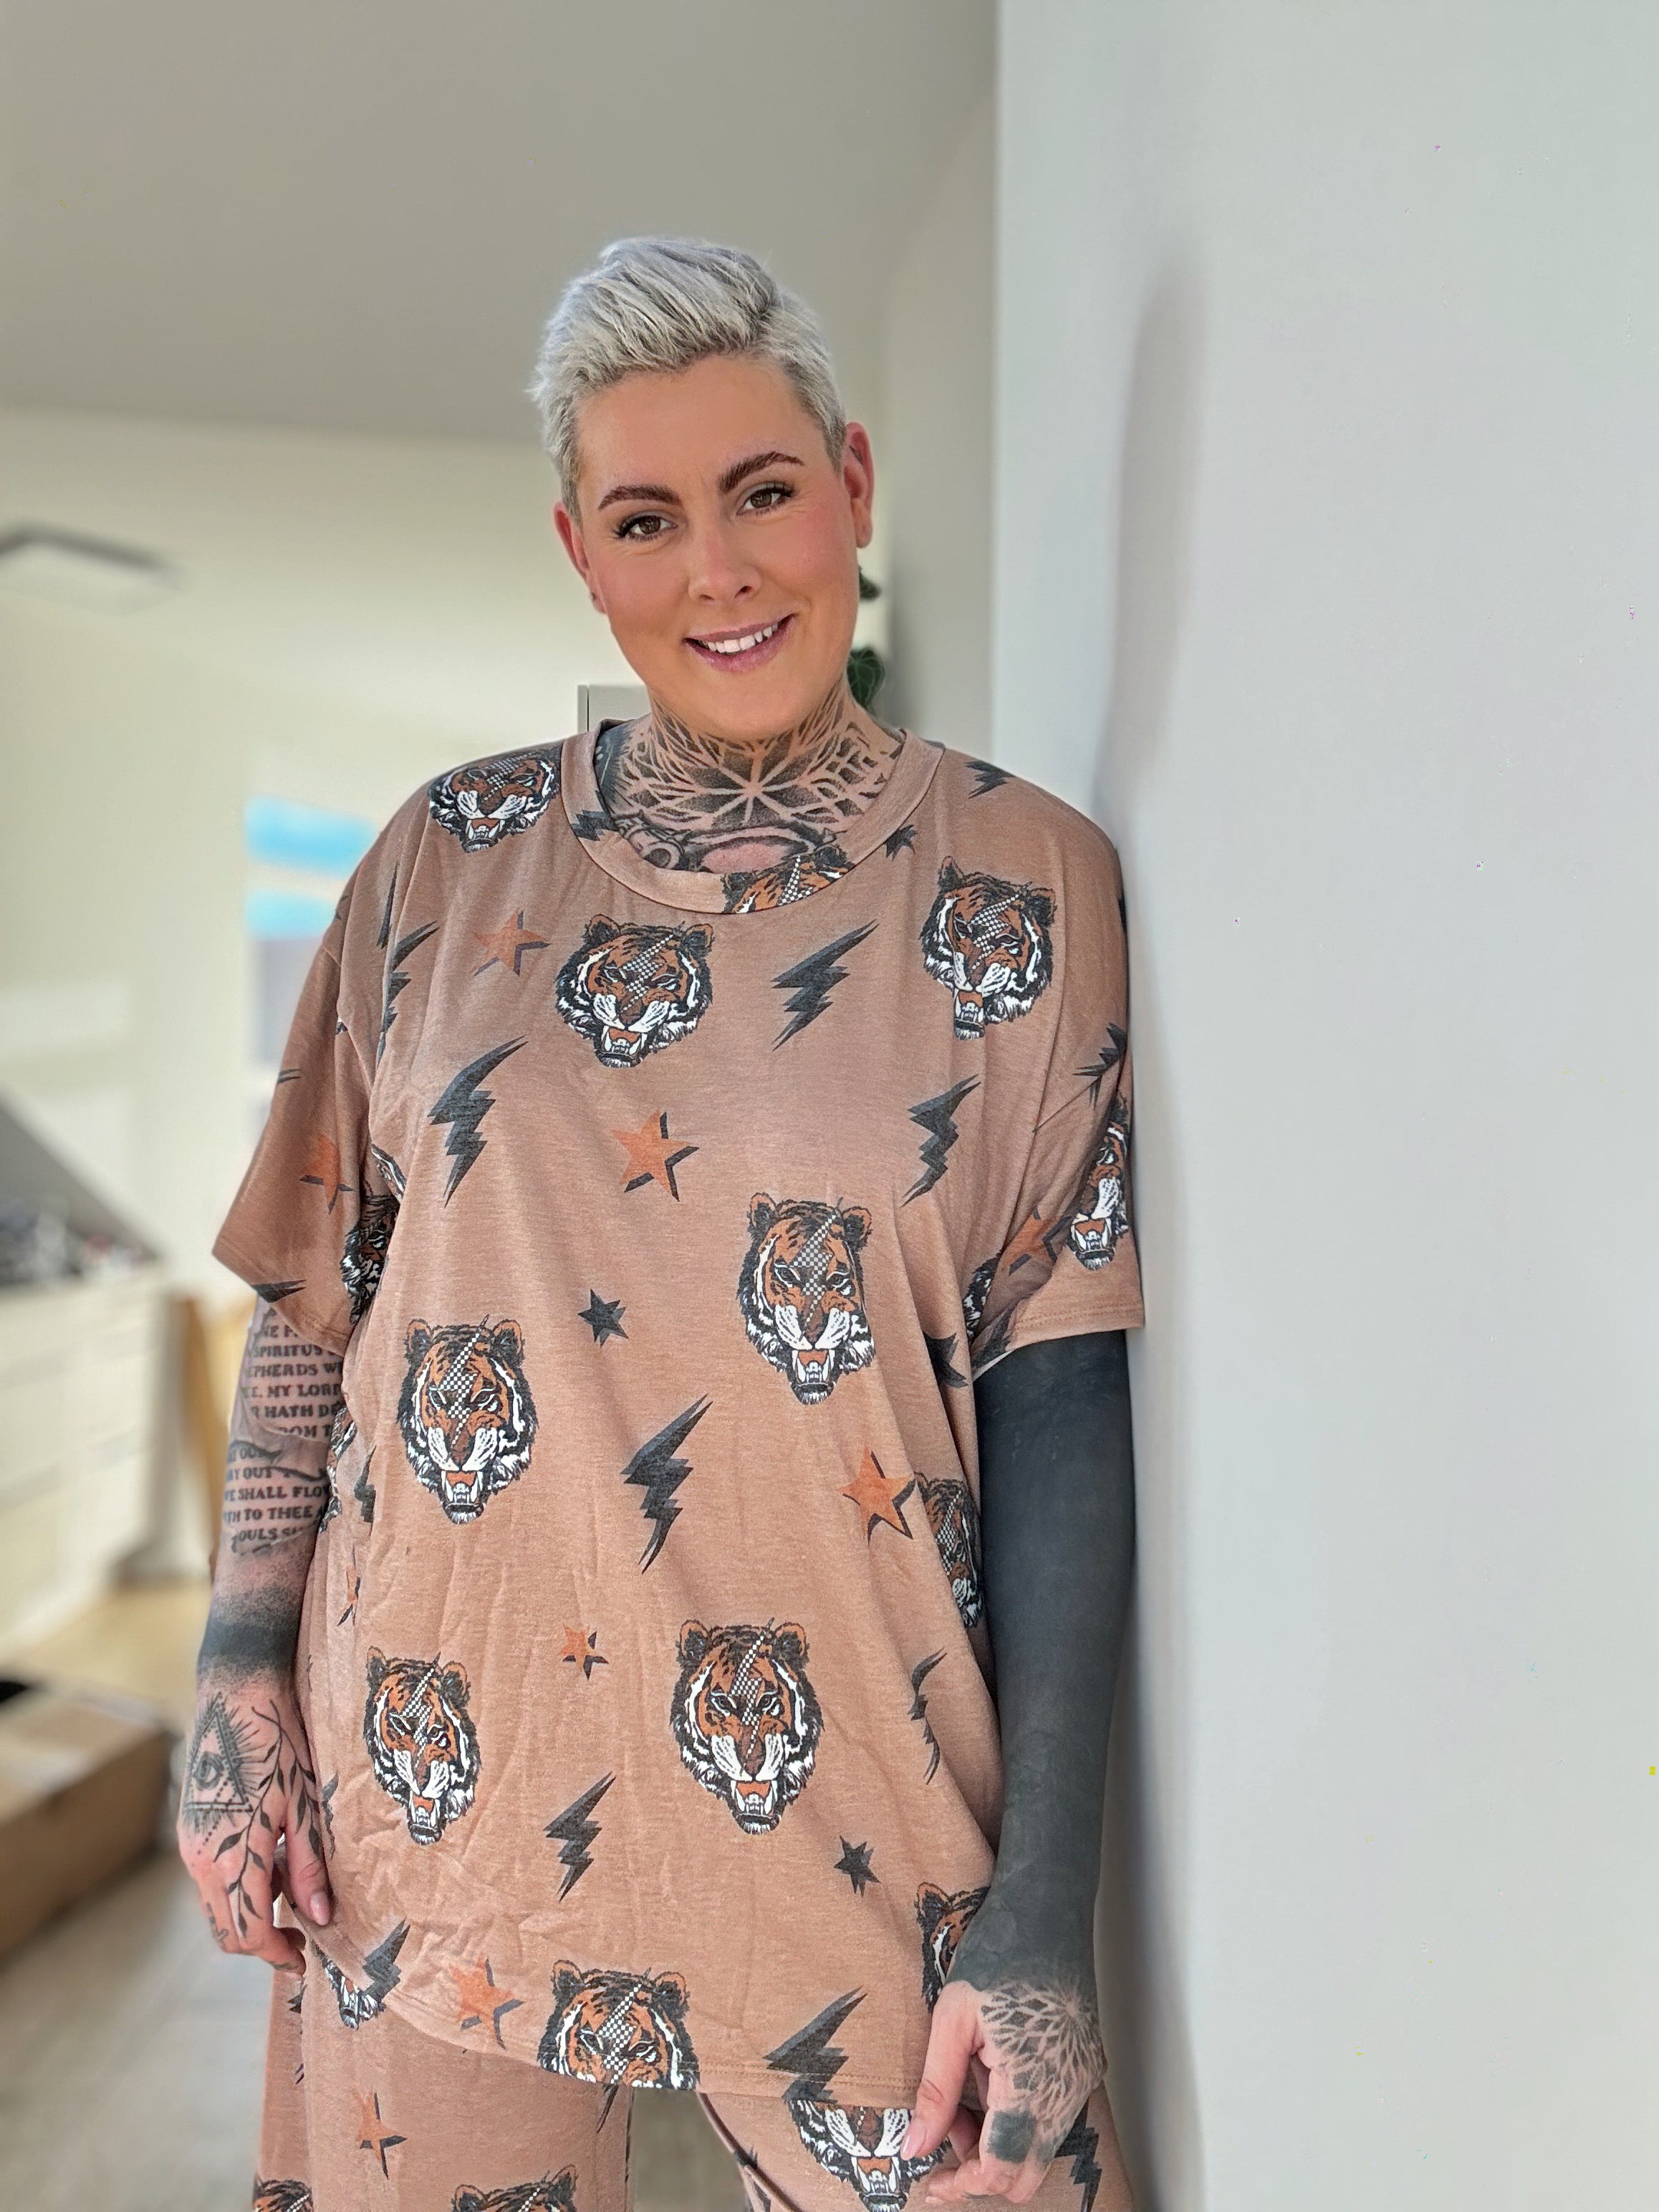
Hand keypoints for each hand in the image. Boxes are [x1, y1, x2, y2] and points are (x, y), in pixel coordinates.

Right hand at [175, 1671, 331, 1971]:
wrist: (237, 1690)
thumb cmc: (279, 1741)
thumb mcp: (305, 1804)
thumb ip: (309, 1865)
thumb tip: (321, 1917)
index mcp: (229, 1855)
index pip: (246, 1933)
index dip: (275, 1954)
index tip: (303, 1959)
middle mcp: (199, 1856)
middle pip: (225, 1928)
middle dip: (261, 1940)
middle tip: (301, 1935)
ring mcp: (189, 1841)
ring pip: (215, 1903)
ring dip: (250, 1909)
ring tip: (291, 1884)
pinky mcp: (189, 1826)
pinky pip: (209, 1875)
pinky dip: (237, 1881)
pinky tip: (270, 1855)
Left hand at [904, 1971, 1103, 2203]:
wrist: (1049, 1907)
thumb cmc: (1000, 1949)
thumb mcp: (951, 2017)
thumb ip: (935, 2089)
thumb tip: (916, 2146)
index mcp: (1030, 2082)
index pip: (1002, 2169)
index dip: (962, 2184)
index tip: (931, 2180)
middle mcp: (1066, 2090)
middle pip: (1026, 2172)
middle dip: (981, 2167)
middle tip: (945, 2130)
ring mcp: (1081, 2080)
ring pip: (1039, 2145)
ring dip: (999, 2138)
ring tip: (967, 2086)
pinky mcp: (1085, 2065)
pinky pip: (1052, 2115)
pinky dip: (1019, 2115)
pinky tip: (993, 2073)